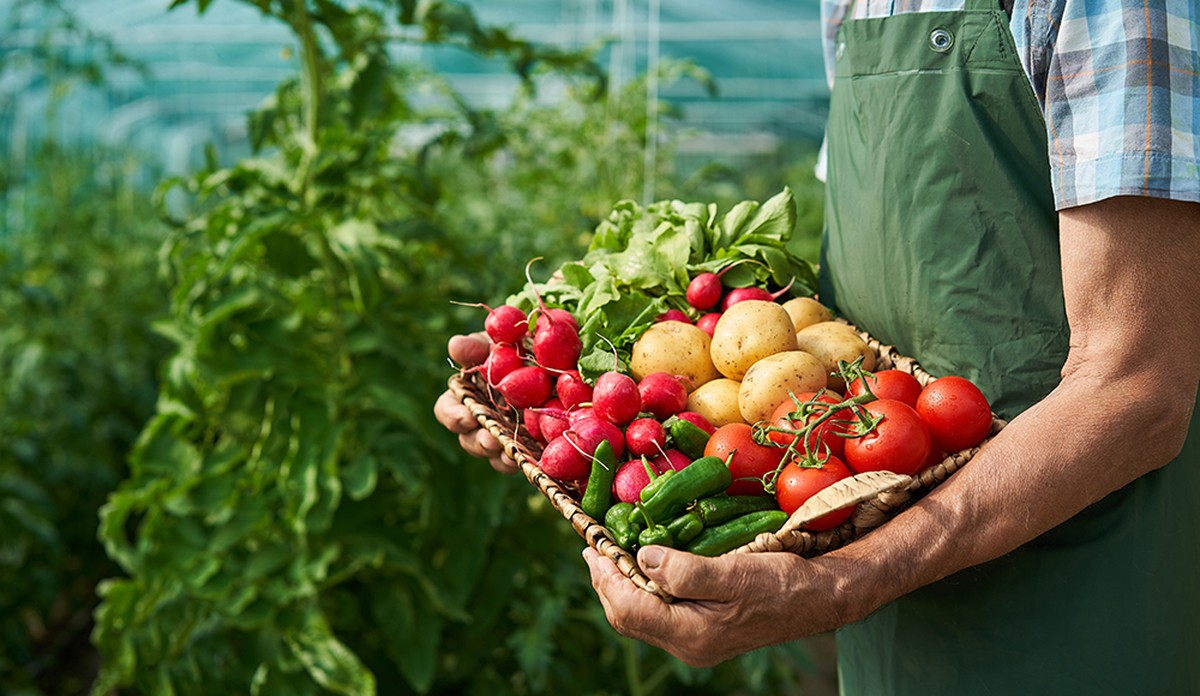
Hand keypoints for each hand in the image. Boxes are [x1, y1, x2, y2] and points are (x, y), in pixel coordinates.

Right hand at [433, 332, 517, 473]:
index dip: (453, 415)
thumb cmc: (519, 345)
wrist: (558, 354)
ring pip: (493, 453)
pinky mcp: (529, 444)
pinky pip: (521, 460)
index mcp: (468, 393)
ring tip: (509, 452)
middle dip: (478, 441)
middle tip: (491, 439)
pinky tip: (531, 459)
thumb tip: (455, 346)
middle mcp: (483, 418)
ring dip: (499, 454)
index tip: (468, 416)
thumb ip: (478, 345)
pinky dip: (523, 461)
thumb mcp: (500, 341)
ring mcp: (506, 434)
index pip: (447, 409)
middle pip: (468, 439)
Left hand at [583, 545, 846, 666]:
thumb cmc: (782, 583)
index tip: (592, 547)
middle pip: (628, 617)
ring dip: (622, 585)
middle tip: (595, 548)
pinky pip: (659, 612)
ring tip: (612, 554)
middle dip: (606, 582)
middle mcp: (689, 645)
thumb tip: (642, 558)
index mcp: (692, 635)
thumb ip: (685, 570)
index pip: (629, 609)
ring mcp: (695, 640)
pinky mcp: (703, 630)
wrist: (820, 598)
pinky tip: (644, 566)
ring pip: (640, 616)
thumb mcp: (734, 572)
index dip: (605, 577)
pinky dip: (643, 588)